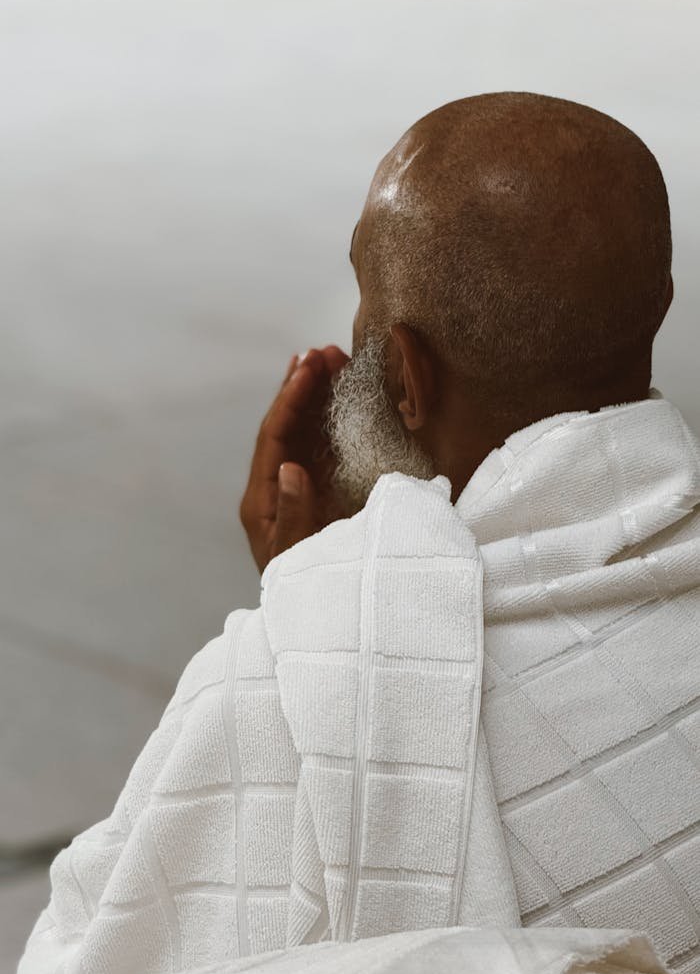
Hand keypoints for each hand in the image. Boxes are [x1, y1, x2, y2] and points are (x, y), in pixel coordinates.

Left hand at [239, 345, 350, 574]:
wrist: (313, 622)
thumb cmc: (303, 593)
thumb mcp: (295, 558)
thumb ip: (293, 516)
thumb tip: (291, 469)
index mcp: (260, 501)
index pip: (274, 438)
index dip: (290, 400)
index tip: (309, 366)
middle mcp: (272, 489)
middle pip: (285, 427)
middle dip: (302, 387)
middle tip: (325, 351)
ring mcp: (293, 490)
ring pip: (302, 433)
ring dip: (316, 396)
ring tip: (333, 359)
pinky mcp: (315, 495)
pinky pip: (319, 448)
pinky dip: (329, 419)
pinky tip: (339, 396)